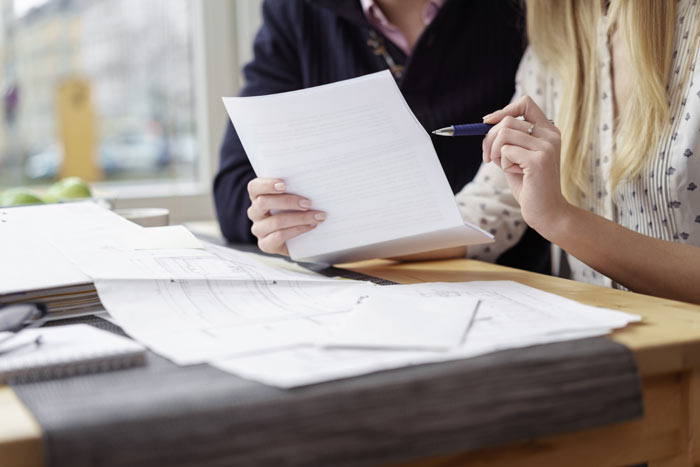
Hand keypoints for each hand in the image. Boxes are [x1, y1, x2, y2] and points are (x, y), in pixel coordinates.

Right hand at [247, 178, 326, 254]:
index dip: (267, 185)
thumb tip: (312, 184)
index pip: (254, 187)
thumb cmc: (296, 211)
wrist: (299, 239)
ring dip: (300, 218)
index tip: (284, 185)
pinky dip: (298, 230)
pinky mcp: (265, 244)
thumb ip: (297, 189)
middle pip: (263, 202)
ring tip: (317, 217)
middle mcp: (255, 212)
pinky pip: (279, 236)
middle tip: (308, 203)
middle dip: (288, 201)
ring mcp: (258, 229)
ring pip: (275, 221)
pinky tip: (310, 226)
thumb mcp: (294, 198)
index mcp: (257, 196)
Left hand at [481, 96, 571, 234]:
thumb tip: (487, 122)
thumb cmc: (529, 185)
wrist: (546, 211)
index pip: (525, 103)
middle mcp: (550, 135)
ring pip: (503, 135)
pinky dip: (502, 164)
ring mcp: (546, 146)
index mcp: (548, 131)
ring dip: (495, 152)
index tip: (487, 122)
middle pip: (506, 121)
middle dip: (489, 139)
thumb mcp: (517, 156)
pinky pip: (505, 151)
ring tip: (505, 166)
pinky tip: (515, 174)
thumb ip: (508, 139)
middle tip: (488, 158)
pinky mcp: (538, 160)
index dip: (503, 110)